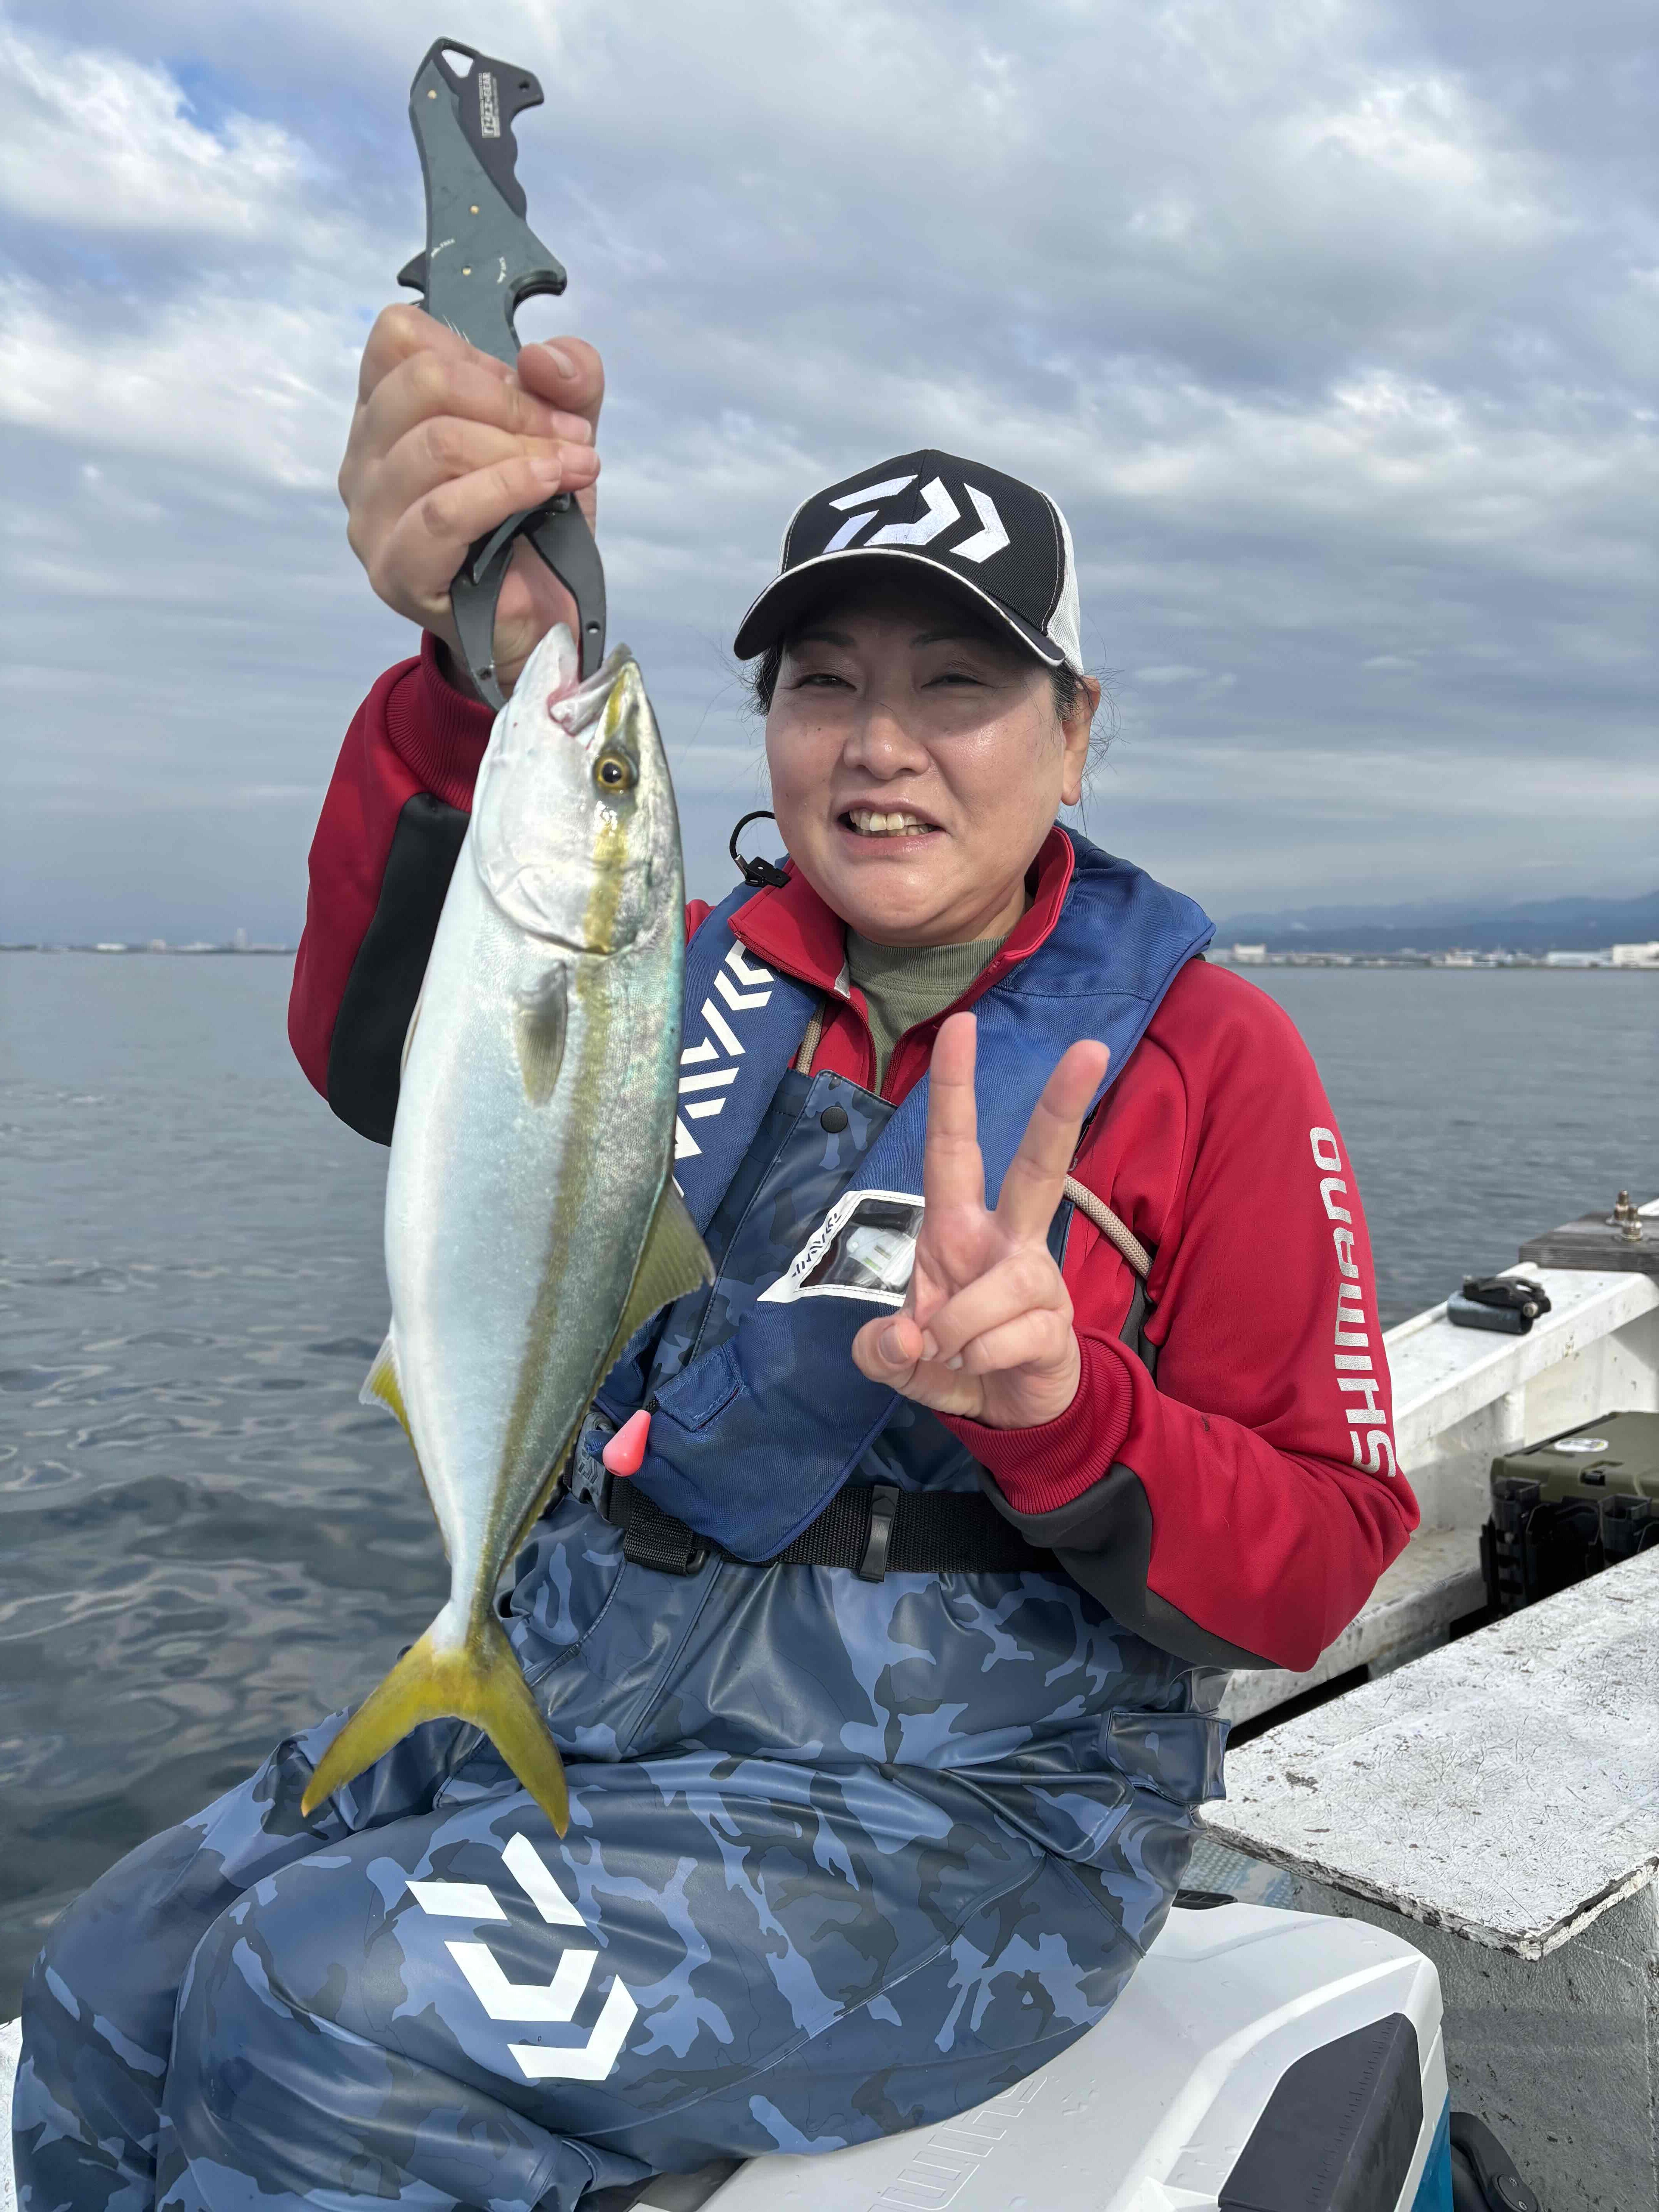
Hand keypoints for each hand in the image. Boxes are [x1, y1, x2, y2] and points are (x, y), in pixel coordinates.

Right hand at [339, 303, 604, 696]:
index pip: (399, 337)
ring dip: (522, 448)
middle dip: (511, 402)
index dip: (474, 354)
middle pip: (420, 382)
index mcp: (387, 414)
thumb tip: (543, 356)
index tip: (531, 396)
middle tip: (570, 436)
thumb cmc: (536, 525)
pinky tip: (549, 487)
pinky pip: (444, 512)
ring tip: (576, 467)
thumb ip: (567, 380)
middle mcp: (365, 460)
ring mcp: (371, 518)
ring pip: (437, 445)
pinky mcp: (396, 570)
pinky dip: (507, 489)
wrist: (542, 621)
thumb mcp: (562, 434)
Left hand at [851, 1013, 1109, 1428]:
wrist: (1007, 1413)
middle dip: (1063, 1107)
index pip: (953, 1146)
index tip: (961, 1025)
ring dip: (959, 1329)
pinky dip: (977, 1362)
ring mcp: (1037, 1277)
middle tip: (1092, 1047)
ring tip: (953, 1352)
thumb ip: (881, 1350)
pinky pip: (1005, 1338)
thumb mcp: (894, 1359)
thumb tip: (907, 1338)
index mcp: (957, 1226)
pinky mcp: (1057, 1324)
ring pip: (1001, 1286)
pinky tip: (981, 1368)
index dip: (954, 1090)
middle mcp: (1005, 1238)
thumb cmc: (950, 1359)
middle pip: (1041, 1164)